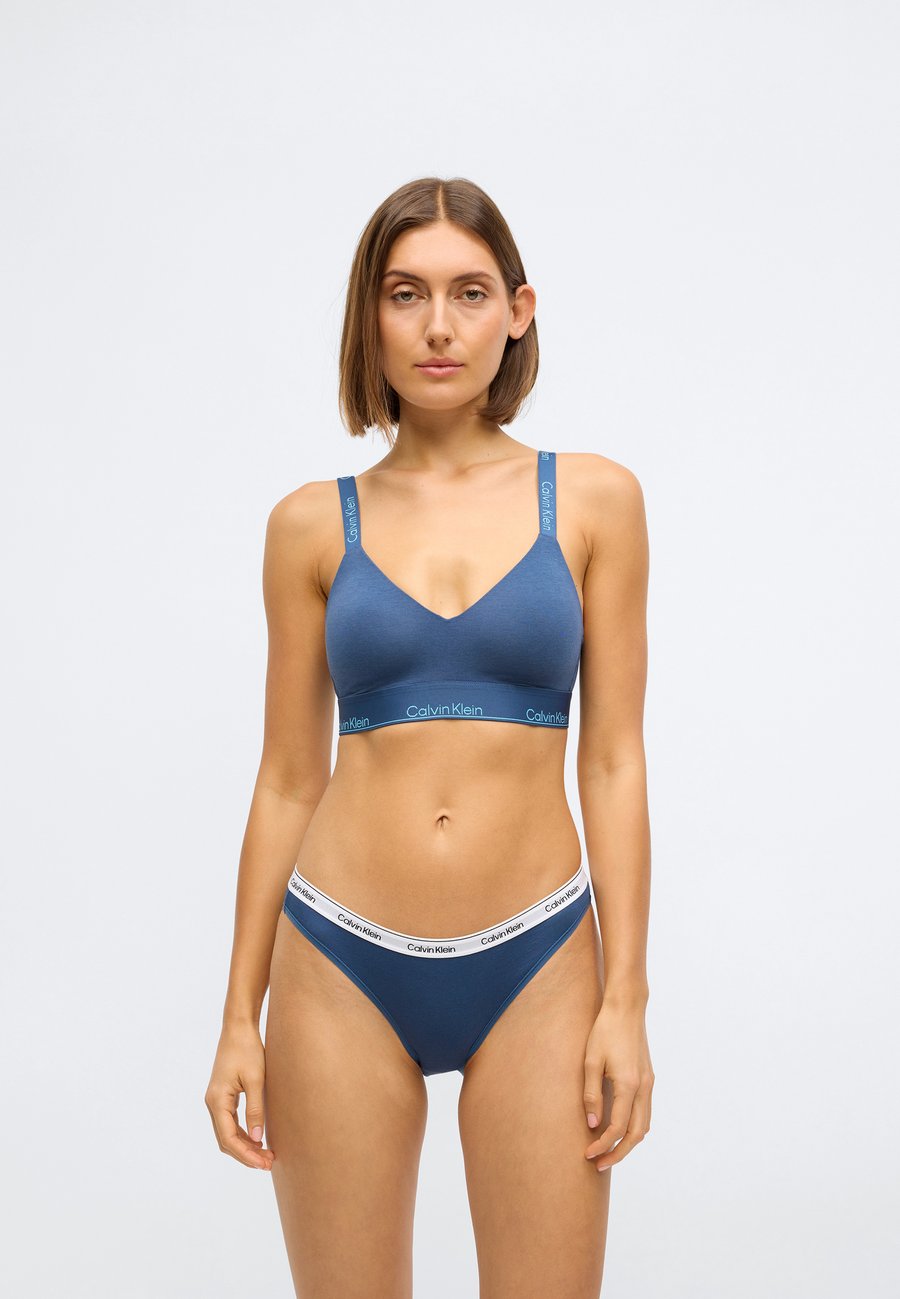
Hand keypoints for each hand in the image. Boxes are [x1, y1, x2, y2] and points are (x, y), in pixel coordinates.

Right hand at [205, 1020, 274, 1170]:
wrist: (239, 1027)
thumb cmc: (248, 1050)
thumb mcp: (256, 1080)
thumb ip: (256, 1110)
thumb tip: (258, 1138)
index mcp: (217, 1100)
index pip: (228, 1138)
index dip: (246, 1154)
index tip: (264, 1163)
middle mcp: (212, 1102)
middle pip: (226, 1140)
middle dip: (246, 1154)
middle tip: (268, 1163)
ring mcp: (216, 1099)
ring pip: (227, 1133)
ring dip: (245, 1145)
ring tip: (266, 1155)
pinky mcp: (223, 1095)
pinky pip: (230, 1122)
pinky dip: (242, 1133)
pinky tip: (258, 1138)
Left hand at [582, 999, 653, 1171]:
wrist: (627, 1008)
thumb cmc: (605, 1031)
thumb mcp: (591, 1061)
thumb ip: (592, 1094)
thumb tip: (593, 1125)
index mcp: (629, 1084)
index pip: (617, 1128)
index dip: (603, 1145)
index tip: (587, 1154)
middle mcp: (644, 1087)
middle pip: (637, 1134)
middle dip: (619, 1153)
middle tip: (599, 1164)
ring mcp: (649, 1083)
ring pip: (644, 1125)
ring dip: (628, 1142)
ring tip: (608, 1151)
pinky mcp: (648, 1077)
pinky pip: (645, 1111)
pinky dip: (634, 1126)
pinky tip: (619, 1128)